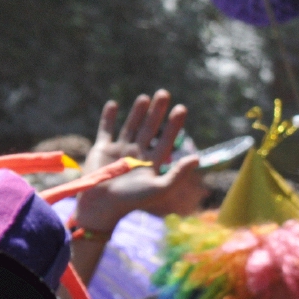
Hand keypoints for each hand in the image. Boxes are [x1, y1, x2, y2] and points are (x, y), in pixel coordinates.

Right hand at [74, 91, 203, 232]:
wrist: (102, 206)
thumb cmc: (132, 200)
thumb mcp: (160, 188)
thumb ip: (178, 173)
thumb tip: (197, 158)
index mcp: (152, 162)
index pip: (166, 139)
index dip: (174, 124)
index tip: (180, 108)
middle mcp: (137, 154)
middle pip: (149, 128)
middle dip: (157, 111)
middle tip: (163, 93)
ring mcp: (119, 150)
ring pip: (130, 126)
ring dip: (137, 112)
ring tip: (145, 97)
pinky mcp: (102, 149)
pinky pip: (106, 129)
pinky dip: (108, 117)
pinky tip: (113, 104)